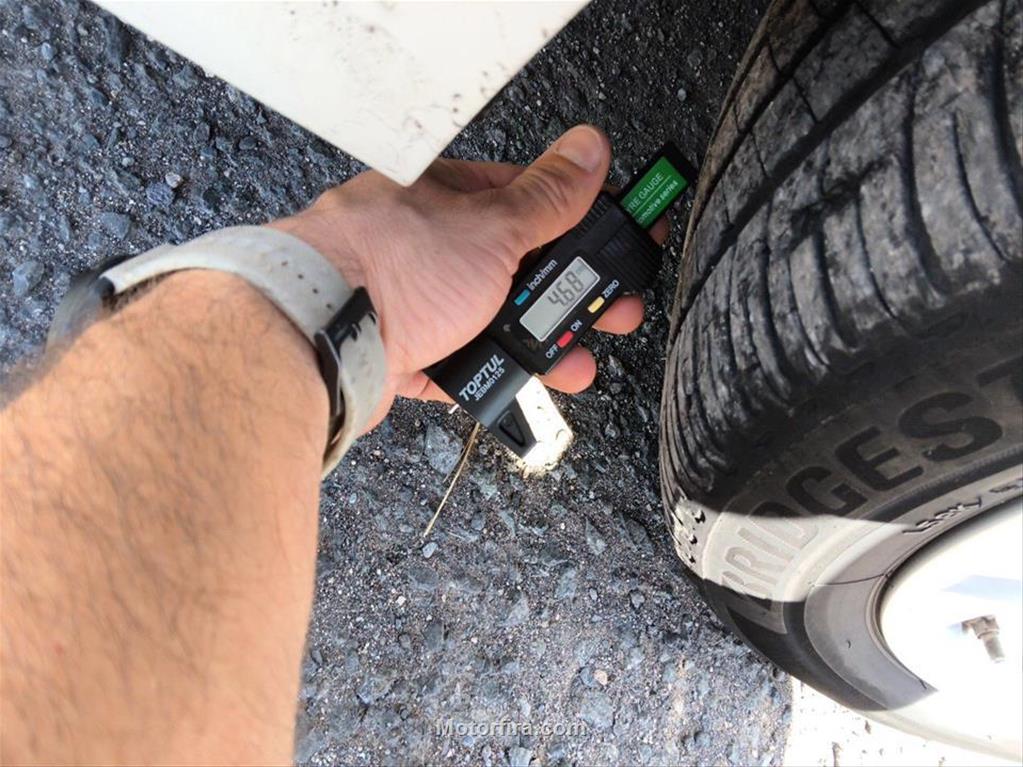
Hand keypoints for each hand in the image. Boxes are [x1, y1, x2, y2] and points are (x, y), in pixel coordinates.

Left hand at [270, 125, 666, 424]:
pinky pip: (459, 360)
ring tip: (575, 362)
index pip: (534, 199)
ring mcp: (413, 298)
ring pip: (491, 319)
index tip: (622, 240)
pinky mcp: (400, 349)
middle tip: (613, 311)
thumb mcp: (493, 226)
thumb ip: (546, 195)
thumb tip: (587, 149)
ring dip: (538, 341)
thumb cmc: (391, 265)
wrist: (319, 336)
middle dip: (571, 294)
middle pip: (519, 267)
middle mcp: (430, 244)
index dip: (585, 220)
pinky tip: (519, 377)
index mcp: (452, 198)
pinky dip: (491, 369)